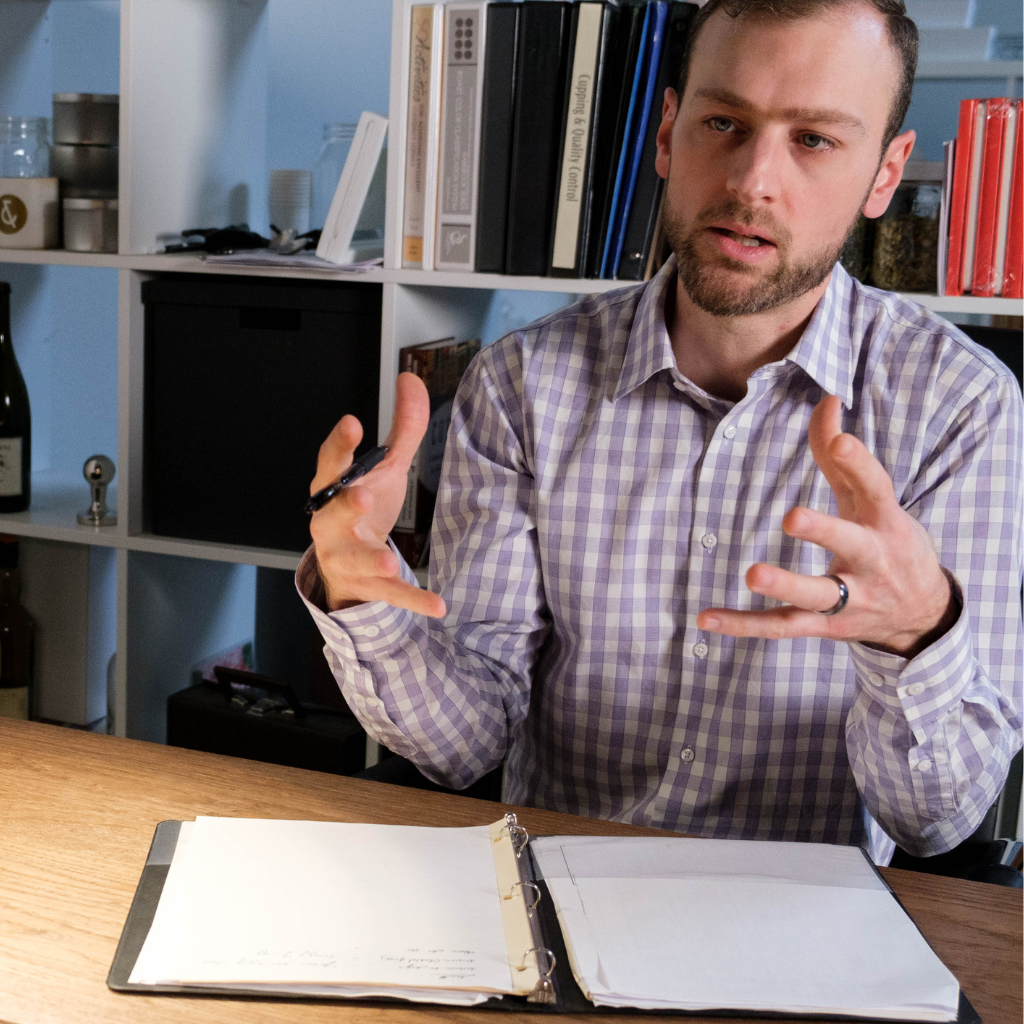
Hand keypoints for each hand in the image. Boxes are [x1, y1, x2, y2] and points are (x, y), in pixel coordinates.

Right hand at [309, 372, 446, 616]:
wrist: (346, 570)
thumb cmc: (363, 510)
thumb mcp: (384, 468)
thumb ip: (401, 428)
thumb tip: (410, 378)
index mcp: (333, 489)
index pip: (331, 464)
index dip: (339, 445)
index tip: (353, 422)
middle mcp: (332, 524)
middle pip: (332, 515)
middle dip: (346, 507)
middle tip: (363, 496)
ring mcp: (346, 558)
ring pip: (354, 560)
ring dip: (371, 561)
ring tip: (389, 563)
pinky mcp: (367, 587)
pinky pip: (389, 596)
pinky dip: (413, 601)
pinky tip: (438, 605)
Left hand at [697, 395, 956, 658]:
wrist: (922, 616)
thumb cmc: (888, 541)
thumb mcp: (872, 499)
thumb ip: (840, 454)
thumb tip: (828, 399)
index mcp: (885, 522)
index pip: (876, 488)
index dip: (859, 464)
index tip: (841, 442)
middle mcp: (872, 562)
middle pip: (850, 545)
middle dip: (824, 531)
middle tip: (792, 517)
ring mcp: (850, 599)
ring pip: (817, 596)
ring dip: (785, 586)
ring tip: (752, 574)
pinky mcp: (825, 627)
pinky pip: (782, 627)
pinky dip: (742, 625)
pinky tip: (705, 618)